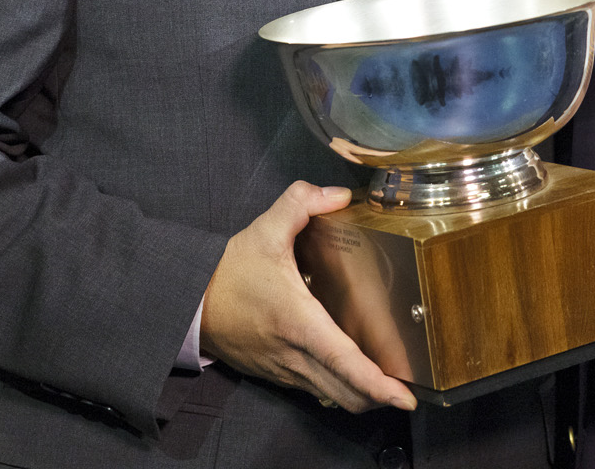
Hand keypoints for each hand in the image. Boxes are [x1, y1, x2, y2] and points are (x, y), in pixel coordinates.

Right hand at [199, 180, 416, 412]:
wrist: (188, 303)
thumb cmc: (228, 272)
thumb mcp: (265, 229)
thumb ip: (302, 203)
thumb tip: (339, 194)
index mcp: (299, 322)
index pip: (344, 362)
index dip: (378, 385)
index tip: (405, 398)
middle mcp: (296, 355)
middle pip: (347, 394)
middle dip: (381, 398)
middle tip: (407, 390)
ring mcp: (285, 371)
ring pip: (333, 397)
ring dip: (362, 396)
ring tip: (387, 383)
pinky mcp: (277, 375)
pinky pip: (316, 390)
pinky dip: (339, 388)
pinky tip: (351, 371)